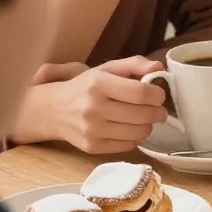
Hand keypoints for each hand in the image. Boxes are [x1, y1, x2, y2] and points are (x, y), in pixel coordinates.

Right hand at [14, 56, 167, 152]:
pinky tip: (128, 128)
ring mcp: (92, 130)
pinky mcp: (92, 147)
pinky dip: (135, 138)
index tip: (158, 95)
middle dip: (158, 112)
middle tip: (157, 109)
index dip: (158, 95)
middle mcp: (93, 108)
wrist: (53, 110)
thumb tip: (158, 67)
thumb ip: (134, 64)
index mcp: (99, 84)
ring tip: (143, 118)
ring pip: (140, 133)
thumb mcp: (107, 69)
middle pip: (144, 115)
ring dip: (148, 126)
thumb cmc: (86, 87)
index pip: (142, 93)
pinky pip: (129, 146)